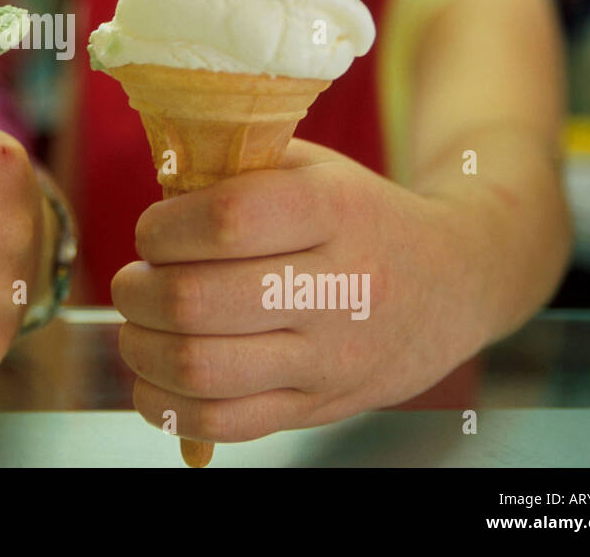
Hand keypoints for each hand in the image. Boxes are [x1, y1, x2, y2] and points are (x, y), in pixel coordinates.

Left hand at [111, 138, 489, 444]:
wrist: (454, 283)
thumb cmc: (359, 213)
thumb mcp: (312, 166)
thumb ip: (235, 166)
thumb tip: (152, 191)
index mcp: (334, 211)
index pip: (226, 221)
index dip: (163, 228)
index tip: (153, 232)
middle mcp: (340, 288)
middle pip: (198, 301)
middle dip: (138, 290)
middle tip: (135, 281)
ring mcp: (331, 359)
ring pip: (200, 368)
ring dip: (141, 347)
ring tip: (139, 326)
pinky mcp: (319, 408)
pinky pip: (222, 423)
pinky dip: (166, 404)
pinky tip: (155, 376)